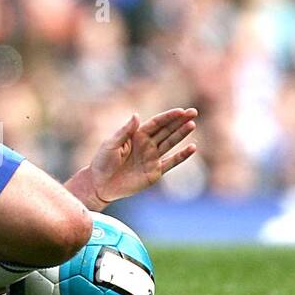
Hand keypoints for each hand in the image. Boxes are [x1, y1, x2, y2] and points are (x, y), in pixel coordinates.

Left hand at [83, 108, 198, 207]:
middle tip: (193, 111)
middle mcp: (146, 144)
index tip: (181, 110)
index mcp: (135, 135)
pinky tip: (192, 147)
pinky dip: (182, 156)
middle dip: (179, 121)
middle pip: (166, 130)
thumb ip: (125, 131)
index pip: (155, 123)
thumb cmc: (102, 162)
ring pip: (170, 143)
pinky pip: (171, 162)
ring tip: (192, 124)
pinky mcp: (155, 171)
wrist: (101, 184)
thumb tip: (136, 115)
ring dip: (181, 134)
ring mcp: (152, 158)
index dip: (168, 116)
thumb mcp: (111, 144)